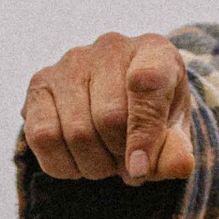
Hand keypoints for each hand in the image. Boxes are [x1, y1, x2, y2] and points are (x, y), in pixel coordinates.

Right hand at [19, 32, 195, 187]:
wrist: (120, 103)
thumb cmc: (154, 117)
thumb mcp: (175, 133)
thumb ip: (178, 151)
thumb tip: (178, 166)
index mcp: (154, 51)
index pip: (146, 85)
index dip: (143, 134)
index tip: (140, 170)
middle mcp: (109, 47)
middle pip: (109, 118)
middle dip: (120, 157)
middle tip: (129, 166)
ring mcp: (70, 62)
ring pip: (76, 132)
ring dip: (94, 165)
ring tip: (108, 161)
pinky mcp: (39, 83)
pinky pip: (42, 136)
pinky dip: (63, 165)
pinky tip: (79, 161)